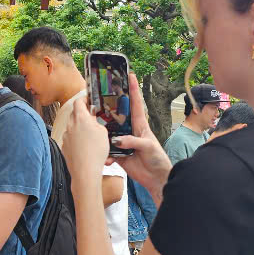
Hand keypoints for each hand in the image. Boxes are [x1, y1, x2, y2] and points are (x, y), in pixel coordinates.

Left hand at [60, 98, 112, 186]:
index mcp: (80, 118)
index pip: (78, 101)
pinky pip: (70, 138)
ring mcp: (66, 136)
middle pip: (75, 114)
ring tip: (91, 135)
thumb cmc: (96, 152)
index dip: (84, 99)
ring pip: (72, 126)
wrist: (85, 171)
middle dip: (83, 114)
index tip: (89, 100)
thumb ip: (96, 121)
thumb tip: (92, 117)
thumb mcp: (103, 132)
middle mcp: (70, 125)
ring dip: (80, 127)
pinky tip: (85, 146)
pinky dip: (76, 139)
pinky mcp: (64, 146)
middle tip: (92, 118)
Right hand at [109, 73, 171, 200]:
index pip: (136, 104)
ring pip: (109, 133)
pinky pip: (108, 151)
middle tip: (99, 98)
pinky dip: (105, 155)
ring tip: (95, 132)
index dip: (133, 89)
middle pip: (118, 115)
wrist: (156, 179)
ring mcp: (123, 142)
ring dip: (103, 134)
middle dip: (109, 106)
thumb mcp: (149, 147)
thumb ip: (134, 141)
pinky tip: (107, 160)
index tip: (130, 75)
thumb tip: (118, 140)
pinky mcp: (118, 154)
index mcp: (140, 125)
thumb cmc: (158, 159)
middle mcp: (130, 131)